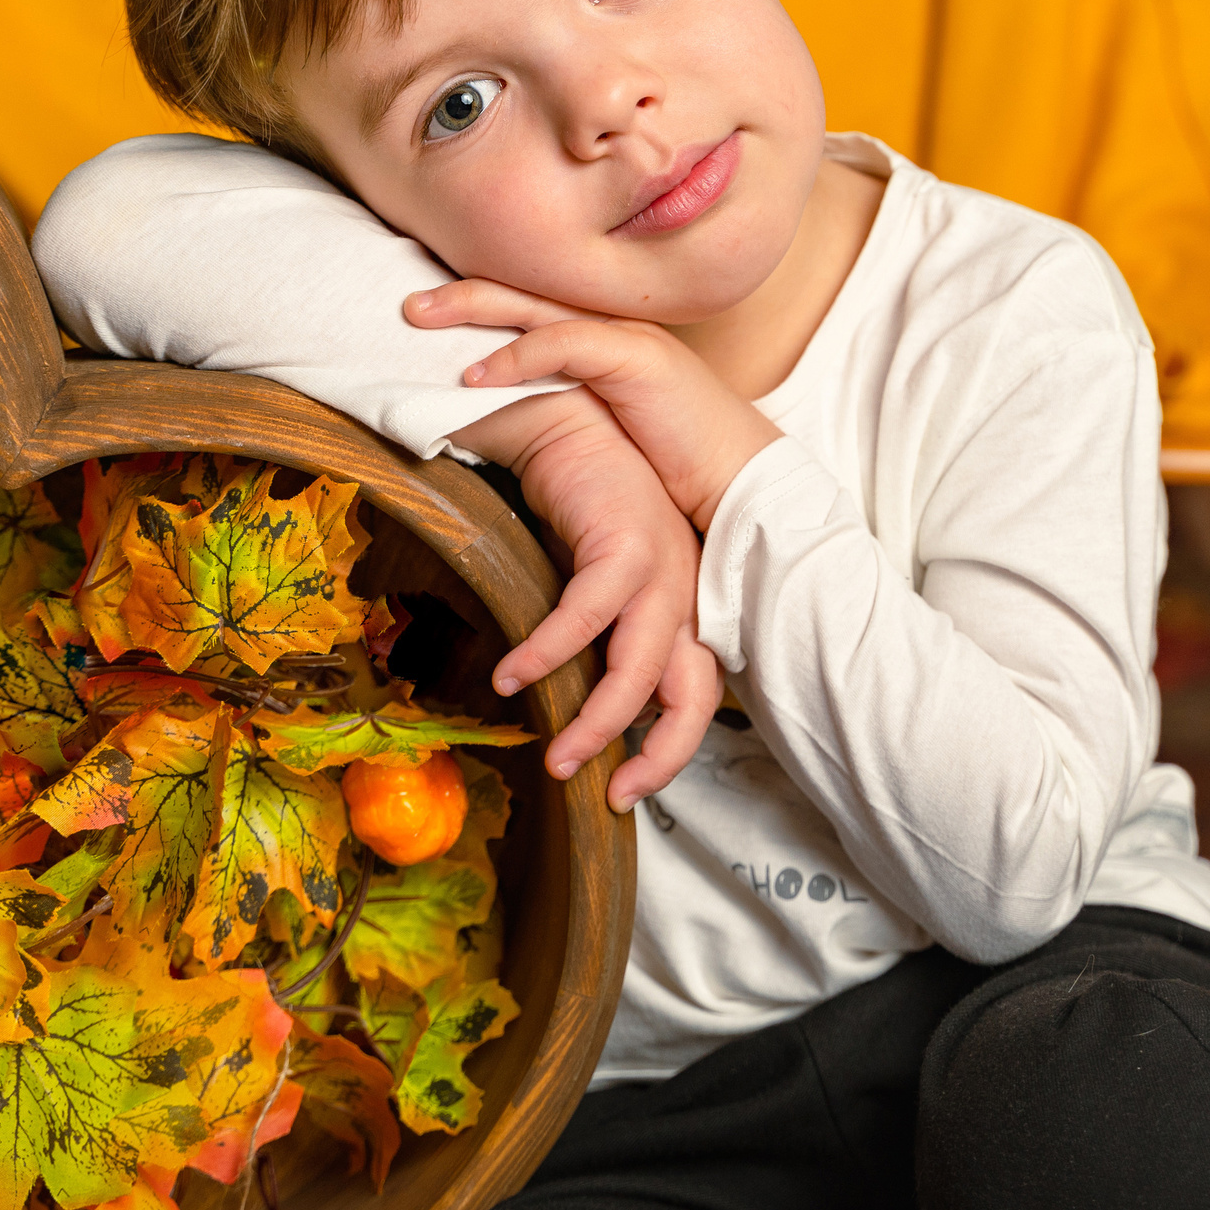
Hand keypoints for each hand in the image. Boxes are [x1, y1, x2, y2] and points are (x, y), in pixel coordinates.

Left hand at [413, 280, 779, 531]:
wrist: (743, 479)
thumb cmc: (680, 466)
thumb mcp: (610, 433)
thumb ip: (565, 416)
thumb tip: (508, 429)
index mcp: (605, 342)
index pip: (533, 308)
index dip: (481, 303)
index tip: (432, 312)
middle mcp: (612, 327)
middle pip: (523, 293)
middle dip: (461, 294)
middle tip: (407, 303)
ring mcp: (625, 337)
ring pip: (534, 306)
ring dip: (472, 309)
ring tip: (420, 320)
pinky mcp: (636, 358)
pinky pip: (562, 342)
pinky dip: (514, 355)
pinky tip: (474, 373)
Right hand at [449, 387, 720, 809]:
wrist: (560, 415)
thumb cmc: (571, 502)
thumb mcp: (584, 583)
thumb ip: (587, 638)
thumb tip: (556, 706)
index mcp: (681, 601)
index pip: (696, 693)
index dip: (669, 749)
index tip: (625, 790)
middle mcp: (684, 588)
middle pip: (689, 694)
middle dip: (655, 754)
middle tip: (608, 793)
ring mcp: (662, 563)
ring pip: (640, 667)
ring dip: (596, 719)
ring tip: (555, 756)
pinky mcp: (625, 537)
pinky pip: (588, 614)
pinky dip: (550, 653)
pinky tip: (513, 678)